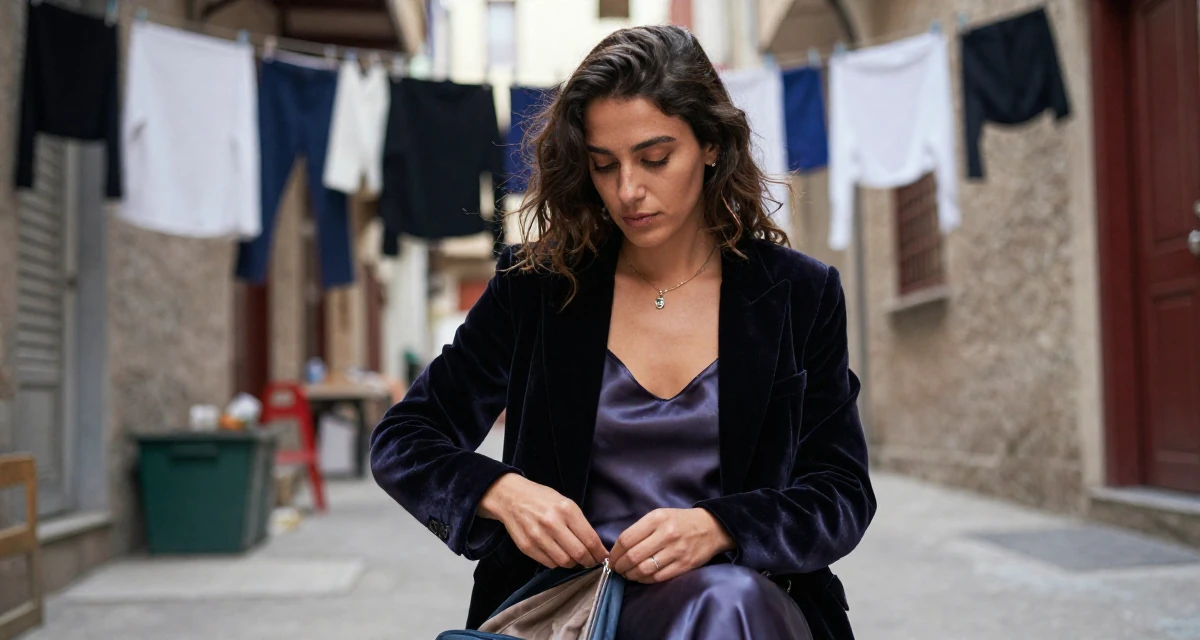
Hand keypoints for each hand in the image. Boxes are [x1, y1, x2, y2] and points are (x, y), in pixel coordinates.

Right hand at [477, 473, 608, 569]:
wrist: (511, 497)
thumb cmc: (542, 499)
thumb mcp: (565, 503)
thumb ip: (579, 523)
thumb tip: (595, 546)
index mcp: (566, 510)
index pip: (590, 539)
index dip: (599, 552)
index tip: (603, 557)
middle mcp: (552, 523)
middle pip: (579, 553)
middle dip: (588, 561)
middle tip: (590, 561)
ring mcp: (538, 536)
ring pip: (564, 562)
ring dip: (573, 563)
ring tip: (574, 558)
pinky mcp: (527, 547)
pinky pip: (549, 563)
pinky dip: (557, 563)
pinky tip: (558, 555)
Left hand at [609, 508, 734, 583]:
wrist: (711, 527)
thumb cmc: (680, 521)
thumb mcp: (660, 515)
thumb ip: (641, 529)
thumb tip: (619, 549)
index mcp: (657, 519)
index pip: (627, 539)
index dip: (615, 552)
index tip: (611, 558)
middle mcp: (666, 534)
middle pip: (633, 556)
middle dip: (620, 566)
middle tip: (617, 569)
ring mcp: (676, 551)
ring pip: (644, 569)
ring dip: (631, 575)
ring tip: (627, 574)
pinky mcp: (684, 565)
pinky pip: (658, 577)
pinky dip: (645, 580)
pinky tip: (640, 577)